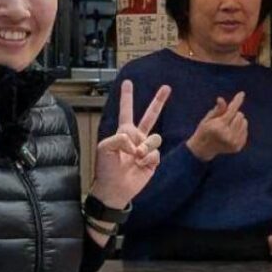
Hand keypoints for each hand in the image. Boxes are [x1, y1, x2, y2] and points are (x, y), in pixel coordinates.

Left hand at [90, 80, 170, 208]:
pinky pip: (155, 154)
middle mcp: (137, 138)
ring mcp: (146, 149)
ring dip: (146, 146)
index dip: (127, 97)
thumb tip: (136, 142)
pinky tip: (140, 165)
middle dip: (159, 101)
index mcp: (123, 132)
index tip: (128, 82)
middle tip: (166, 87)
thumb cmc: (105, 168)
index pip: (126, 111)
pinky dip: (147, 159)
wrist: (114, 189)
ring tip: (137, 156)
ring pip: (155, 138)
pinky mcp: (153, 161)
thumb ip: (119, 138)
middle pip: (150, 116)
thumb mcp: (104, 148)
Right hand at [186, 92, 247, 161]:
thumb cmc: (204, 131)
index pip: (231, 111)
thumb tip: (221, 99)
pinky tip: (231, 133)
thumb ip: (217, 110)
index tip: (242, 93)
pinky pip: (245, 131)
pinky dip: (240, 129)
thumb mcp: (207, 119)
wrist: (203, 149)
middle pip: (240, 115)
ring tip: (228, 126)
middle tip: (225, 119)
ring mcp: (234, 143)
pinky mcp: (238, 147)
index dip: (237, 101)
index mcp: (219, 127)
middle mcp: (228, 136)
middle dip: (234, 114)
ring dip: (238, 121)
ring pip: (244, 122)